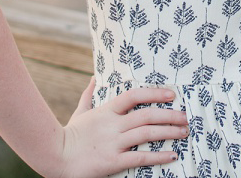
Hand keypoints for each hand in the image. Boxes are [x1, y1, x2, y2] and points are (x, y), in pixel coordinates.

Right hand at [50, 77, 189, 177]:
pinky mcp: (113, 161)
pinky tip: (172, 155)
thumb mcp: (80, 112)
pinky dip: (158, 157)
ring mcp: (113, 142)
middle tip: (185, 117)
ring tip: (184, 132)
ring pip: (147, 134)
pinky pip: (140, 158)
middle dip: (169, 115)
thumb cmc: (69, 135)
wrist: (55, 156)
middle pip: (147, 115)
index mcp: (106, 110)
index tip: (171, 95)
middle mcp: (113, 125)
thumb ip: (89, 95)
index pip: (134, 96)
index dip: (154, 93)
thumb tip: (92, 78)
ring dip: (169, 132)